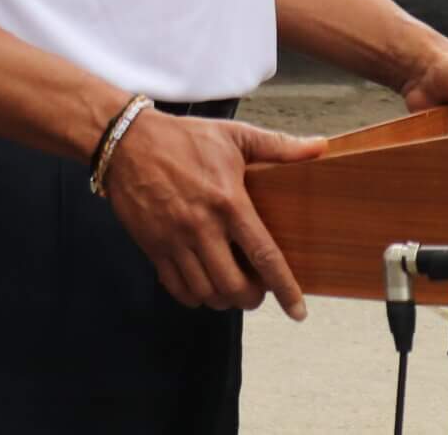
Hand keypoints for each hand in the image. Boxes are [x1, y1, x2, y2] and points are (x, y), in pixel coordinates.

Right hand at [102, 111, 324, 321]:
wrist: (126, 141)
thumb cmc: (183, 138)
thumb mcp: (233, 135)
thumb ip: (278, 146)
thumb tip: (321, 147)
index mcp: (228, 202)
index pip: (264, 256)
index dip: (285, 288)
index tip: (298, 312)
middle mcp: (202, 227)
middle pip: (234, 286)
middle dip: (252, 299)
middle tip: (257, 292)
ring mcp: (174, 240)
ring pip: (206, 292)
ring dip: (224, 300)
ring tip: (231, 289)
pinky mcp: (152, 246)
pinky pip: (177, 288)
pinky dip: (194, 296)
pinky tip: (203, 286)